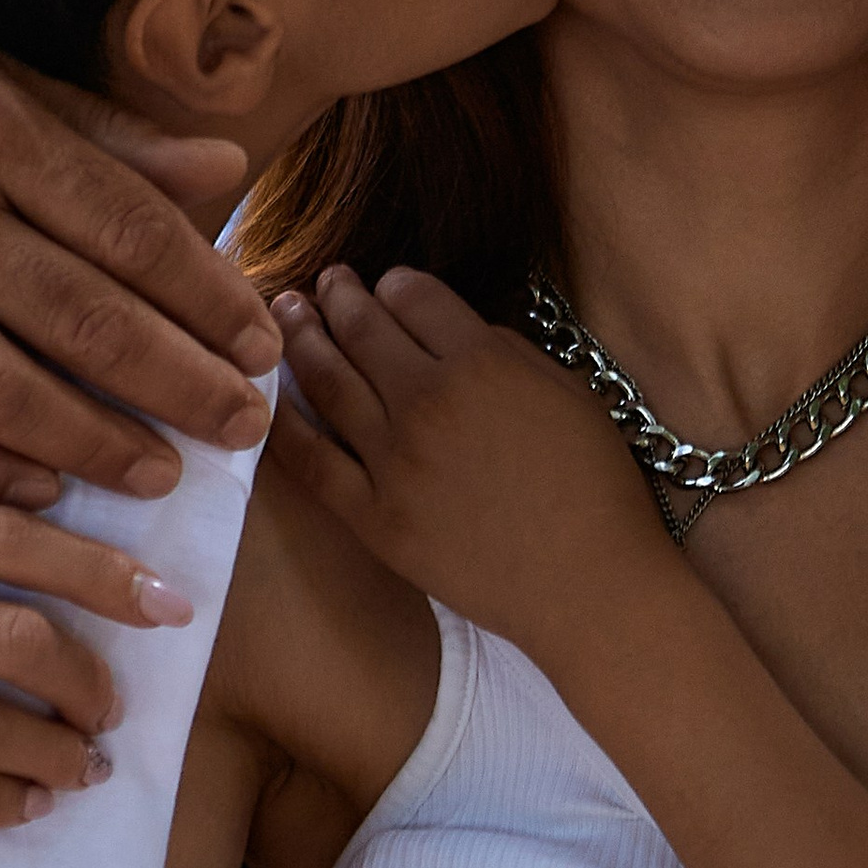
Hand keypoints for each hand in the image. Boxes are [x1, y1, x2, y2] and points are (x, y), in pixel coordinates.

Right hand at [0, 3, 281, 505]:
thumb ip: (108, 138)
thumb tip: (228, 174)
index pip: (125, 227)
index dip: (206, 296)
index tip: (262, 346)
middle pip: (79, 315)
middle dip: (178, 380)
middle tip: (244, 425)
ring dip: (92, 438)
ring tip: (161, 470)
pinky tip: (36, 489)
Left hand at [274, 263, 671, 643]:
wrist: (588, 584)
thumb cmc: (597, 489)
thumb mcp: (571, 393)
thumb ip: (509, 352)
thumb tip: (457, 334)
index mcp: (482, 363)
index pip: (414, 295)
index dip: (395, 283)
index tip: (387, 286)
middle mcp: (428, 402)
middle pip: (362, 328)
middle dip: (338, 295)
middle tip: (324, 283)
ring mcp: (394, 461)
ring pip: (327, 382)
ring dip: (302, 339)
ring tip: (287, 314)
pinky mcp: (374, 517)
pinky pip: (312, 462)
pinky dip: (286, 424)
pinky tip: (270, 399)